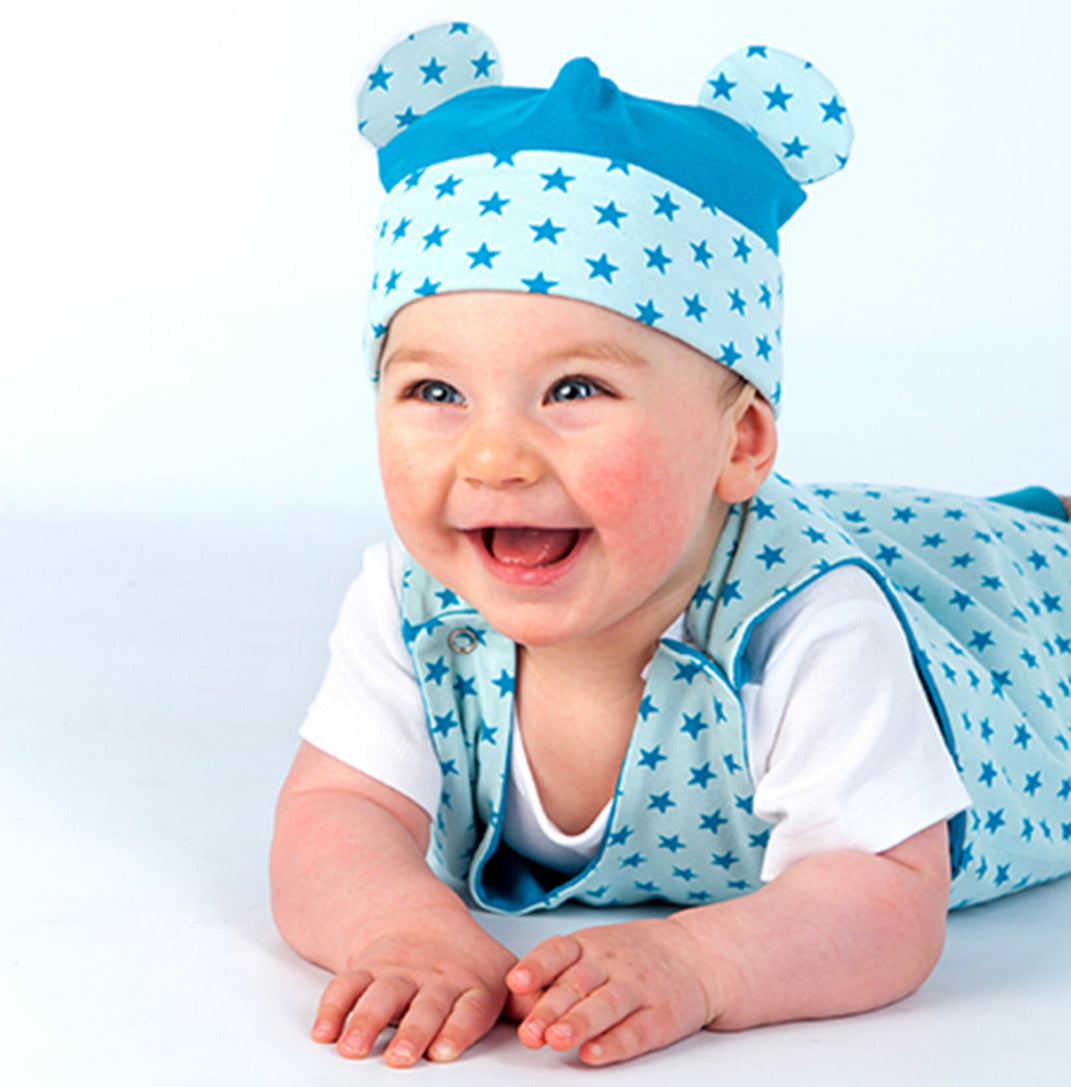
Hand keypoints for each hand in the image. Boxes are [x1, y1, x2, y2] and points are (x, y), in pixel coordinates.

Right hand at [311, 907, 525, 1067]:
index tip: (447, 1049)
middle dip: (412, 1031)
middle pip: (422, 1006)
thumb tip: (556, 1025)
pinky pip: (345, 985)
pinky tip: (323, 1032)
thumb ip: (526, 1003)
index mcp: (470, 984)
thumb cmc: (466, 965)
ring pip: (380, 994)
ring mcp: (397, 974)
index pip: (468, 1007)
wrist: (419, 921)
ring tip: (354, 1049)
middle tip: (403, 1059)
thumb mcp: (502, 978)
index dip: (458, 1027)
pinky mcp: (366, 971)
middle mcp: (432, 980)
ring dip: (366, 1021)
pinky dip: (332, 1007)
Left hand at [506, 917, 712, 1065]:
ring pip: (605, 1005)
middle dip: (549, 1008)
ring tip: (556, 1039)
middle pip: (576, 985)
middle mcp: (611, 965)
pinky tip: (594, 1053)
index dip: (536, 967)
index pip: (558, 952)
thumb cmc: (632, 957)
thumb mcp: (595, 951)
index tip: (515, 983)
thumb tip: (513, 1000)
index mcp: (589, 946)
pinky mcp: (662, 1016)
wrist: (698, 956)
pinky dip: (614, 1043)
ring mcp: (638, 989)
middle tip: (528, 1031)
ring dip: (579, 1023)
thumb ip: (559, 974)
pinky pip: (636, 1031)